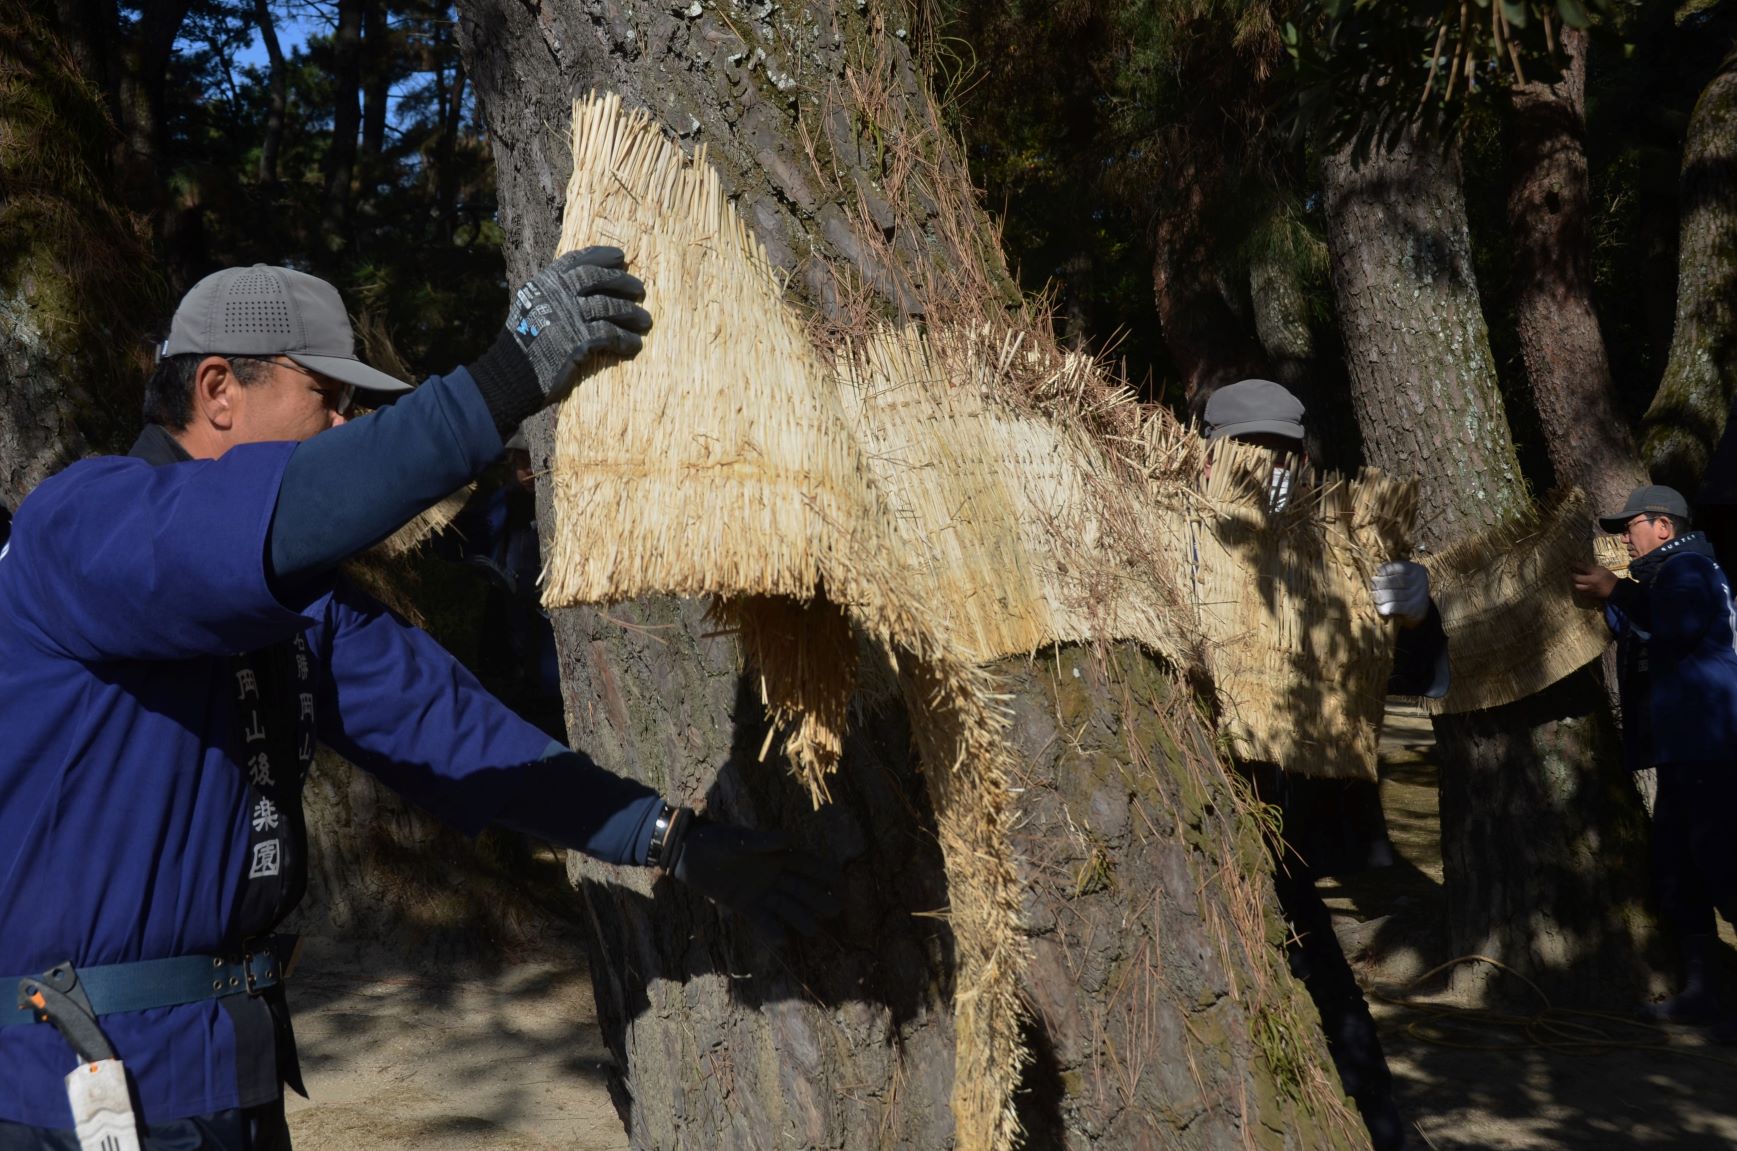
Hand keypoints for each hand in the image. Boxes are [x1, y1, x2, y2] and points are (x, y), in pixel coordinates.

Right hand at [505, 246, 652, 402]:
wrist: (512, 377)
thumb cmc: (524, 347)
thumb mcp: (533, 310)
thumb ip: (554, 297)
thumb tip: (586, 292)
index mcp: (543, 284)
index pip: (575, 260)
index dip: (600, 256)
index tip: (619, 256)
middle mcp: (555, 294)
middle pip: (596, 278)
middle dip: (621, 281)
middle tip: (640, 290)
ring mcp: (566, 316)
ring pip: (608, 306)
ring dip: (631, 314)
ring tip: (645, 321)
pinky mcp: (577, 340)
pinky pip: (611, 335)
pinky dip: (626, 340)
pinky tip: (635, 345)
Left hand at [665, 815, 840, 940]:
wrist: (688, 852)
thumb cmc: (714, 839)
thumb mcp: (737, 839)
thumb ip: (762, 842)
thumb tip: (789, 840)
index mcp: (776, 854)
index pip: (807, 865)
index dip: (826, 873)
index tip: (843, 884)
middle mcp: (773, 873)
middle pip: (801, 888)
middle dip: (819, 898)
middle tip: (836, 910)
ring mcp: (759, 891)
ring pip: (786, 906)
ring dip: (799, 916)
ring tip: (814, 930)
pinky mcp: (744, 904)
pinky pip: (762, 919)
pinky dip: (771, 930)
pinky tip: (782, 940)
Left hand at [1371, 560, 1429, 626]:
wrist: (1419, 605)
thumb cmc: (1405, 586)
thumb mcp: (1403, 575)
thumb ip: (1392, 572)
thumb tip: (1378, 572)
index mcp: (1417, 570)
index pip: (1402, 568)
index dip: (1387, 569)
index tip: (1378, 572)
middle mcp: (1420, 582)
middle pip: (1399, 581)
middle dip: (1383, 582)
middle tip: (1373, 584)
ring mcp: (1419, 596)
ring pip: (1397, 595)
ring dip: (1382, 595)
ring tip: (1373, 594)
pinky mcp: (1414, 609)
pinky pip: (1398, 607)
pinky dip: (1388, 606)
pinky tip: (1380, 606)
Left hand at [1571, 563, 1617, 601]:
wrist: (1616, 590)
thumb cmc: (1610, 578)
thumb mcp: (1603, 570)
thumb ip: (1593, 568)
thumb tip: (1583, 566)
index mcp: (1595, 573)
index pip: (1582, 567)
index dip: (1575, 564)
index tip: (1570, 562)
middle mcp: (1591, 581)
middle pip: (1576, 578)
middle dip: (1573, 575)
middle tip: (1572, 573)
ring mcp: (1590, 589)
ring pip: (1577, 586)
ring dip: (1575, 583)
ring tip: (1576, 580)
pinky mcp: (1590, 595)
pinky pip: (1581, 592)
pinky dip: (1580, 589)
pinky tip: (1581, 586)